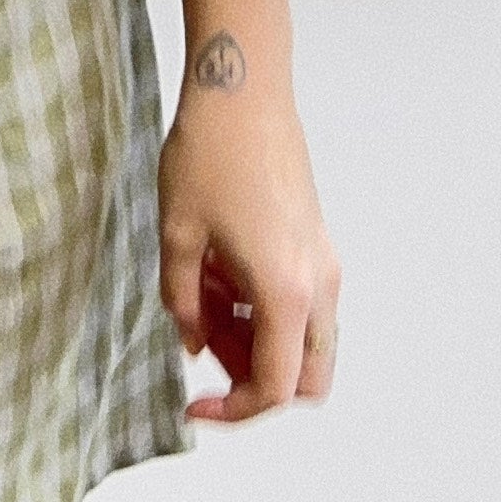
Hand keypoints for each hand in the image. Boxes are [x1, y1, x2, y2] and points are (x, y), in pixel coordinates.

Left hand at [158, 61, 340, 423]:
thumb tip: (196, 346)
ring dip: (258, 341)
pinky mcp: (316, 240)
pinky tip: (221, 272)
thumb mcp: (177, 237)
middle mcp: (318, 284)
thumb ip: (183, 305)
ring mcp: (323, 261)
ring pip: (307, 340)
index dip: (234, 412)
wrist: (242, 89)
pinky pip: (303, 302)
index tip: (194, 408)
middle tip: (206, 349)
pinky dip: (266, 310)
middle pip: (308, 378)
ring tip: (204, 296)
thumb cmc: (209, 154)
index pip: (275, 388)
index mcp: (285, 292)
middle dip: (256, 381)